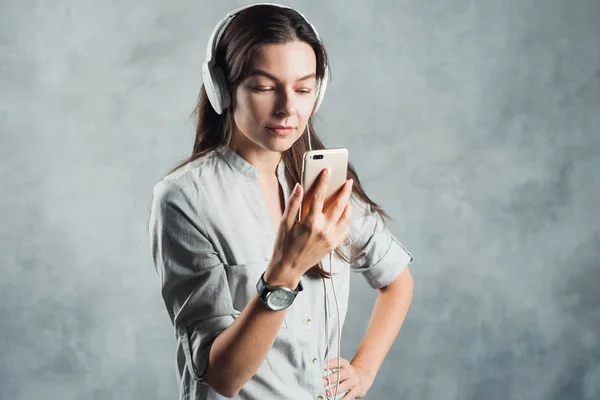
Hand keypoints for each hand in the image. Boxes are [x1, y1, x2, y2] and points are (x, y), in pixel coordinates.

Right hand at [266, 167, 353, 284]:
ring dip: (348, 205)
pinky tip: (344, 213)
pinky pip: (345, 230)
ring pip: (345, 218)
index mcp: (310, 223)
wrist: (288, 268)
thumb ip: (293, 204)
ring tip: (347, 196)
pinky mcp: (333, 246)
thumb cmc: (283, 244)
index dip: (324, 181)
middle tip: (347, 181)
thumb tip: (300, 186)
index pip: (320, 196)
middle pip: (338, 205)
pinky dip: (346, 220)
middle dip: (344, 191)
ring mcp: (330, 239)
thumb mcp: (284, 223)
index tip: (328, 170)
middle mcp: (323, 230)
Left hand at [323, 357, 373, 398]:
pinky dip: (342, 399)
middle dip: (331, 379)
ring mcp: (354, 381)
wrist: (362, 377)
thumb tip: (320, 377)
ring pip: (345, 385)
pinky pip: (349, 395)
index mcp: (345, 365)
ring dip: (335, 390)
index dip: (331, 363)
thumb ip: (332, 370)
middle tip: (323, 382)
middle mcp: (350, 372)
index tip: (324, 367)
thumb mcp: (341, 368)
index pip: (338, 362)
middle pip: (341, 374)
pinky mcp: (357, 390)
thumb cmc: (347, 374)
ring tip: (328, 392)